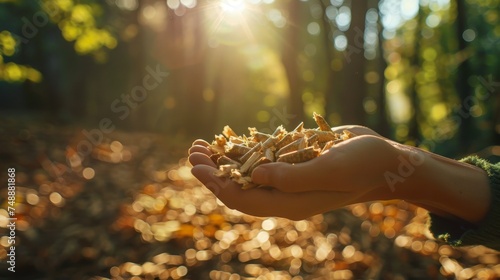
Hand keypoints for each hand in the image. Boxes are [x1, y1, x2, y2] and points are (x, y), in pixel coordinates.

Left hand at [189, 140, 359, 219]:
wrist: (386, 160)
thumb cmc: (364, 166)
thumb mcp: (331, 170)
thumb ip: (293, 177)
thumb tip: (254, 176)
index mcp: (291, 203)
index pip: (243, 199)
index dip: (217, 184)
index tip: (197, 166)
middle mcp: (286, 194)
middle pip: (239, 186)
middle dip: (213, 170)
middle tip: (192, 151)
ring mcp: (290, 178)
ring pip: (247, 171)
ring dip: (223, 158)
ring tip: (200, 143)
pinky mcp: (294, 161)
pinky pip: (263, 157)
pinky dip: (244, 148)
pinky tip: (228, 138)